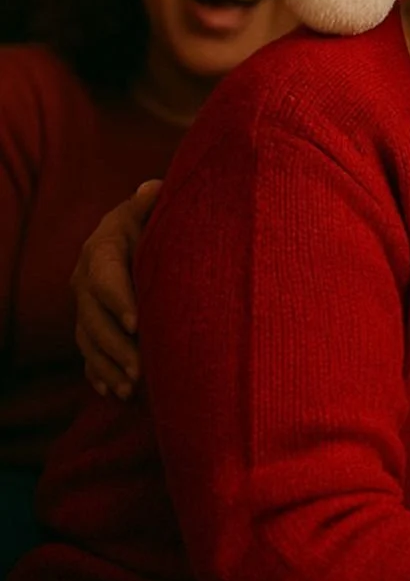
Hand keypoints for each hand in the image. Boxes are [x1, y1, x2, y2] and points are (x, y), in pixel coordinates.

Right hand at [72, 179, 158, 398]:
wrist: (138, 232)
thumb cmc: (153, 217)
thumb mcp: (151, 205)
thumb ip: (151, 201)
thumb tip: (152, 188)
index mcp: (101, 250)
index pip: (105, 277)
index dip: (119, 300)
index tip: (138, 322)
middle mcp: (85, 280)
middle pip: (94, 318)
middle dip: (116, 345)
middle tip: (141, 368)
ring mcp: (85, 306)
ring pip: (89, 341)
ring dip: (108, 366)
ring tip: (132, 387)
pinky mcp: (91, 326)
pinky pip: (89, 354)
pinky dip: (100, 374)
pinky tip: (115, 392)